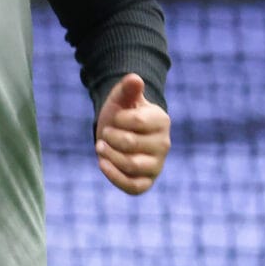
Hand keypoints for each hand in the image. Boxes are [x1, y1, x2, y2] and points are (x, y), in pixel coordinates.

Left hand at [95, 74, 168, 196]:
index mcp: (161, 121)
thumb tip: (135, 79)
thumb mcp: (122, 99)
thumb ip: (128, 89)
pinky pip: (133, 187)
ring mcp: (157, 165)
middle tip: (105, 134)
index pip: (136, 121)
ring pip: (131, 165)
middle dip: (110, 137)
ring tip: (100, 147)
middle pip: (131, 144)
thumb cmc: (122, 114)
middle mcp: (164, 144)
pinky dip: (115, 177)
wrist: (119, 133)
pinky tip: (102, 163)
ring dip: (110, 156)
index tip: (114, 118)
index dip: (118, 119)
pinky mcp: (146, 182)